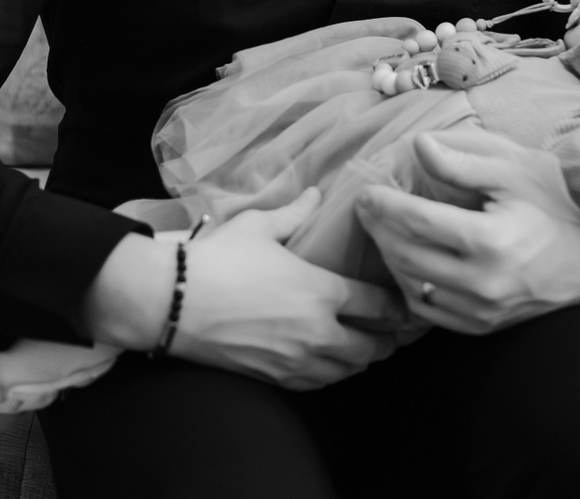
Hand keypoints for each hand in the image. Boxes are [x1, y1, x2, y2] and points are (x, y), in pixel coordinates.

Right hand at [88, 188, 408, 390]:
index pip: (380, 306)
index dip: (400, 306)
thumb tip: (316, 194)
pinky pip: (320, 384)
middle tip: (394, 329)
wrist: (170, 303)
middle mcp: (319, 333)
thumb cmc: (217, 259)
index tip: (408, 303)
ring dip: (362, 358)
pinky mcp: (276, 378)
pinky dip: (332, 374)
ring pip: (350, 371)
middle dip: (389, 339)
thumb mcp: (259, 226)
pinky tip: (330, 363)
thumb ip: (295, 213)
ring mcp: (298, 361)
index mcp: (323, 292)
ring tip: (366, 345)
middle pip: (374, 347)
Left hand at [354, 130, 579, 334]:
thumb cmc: (555, 204)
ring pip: (411, 285)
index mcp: (491, 241)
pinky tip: (407, 262)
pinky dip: (409, 286)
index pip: (415, 221)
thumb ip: (461, 160)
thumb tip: (415, 146)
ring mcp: (483, 311)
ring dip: (389, 256)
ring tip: (384, 230)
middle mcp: (483, 283)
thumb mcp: (513, 170)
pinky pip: (428, 311)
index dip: (383, 204)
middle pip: (405, 254)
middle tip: (367, 207)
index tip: (366, 189)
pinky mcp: (483, 326)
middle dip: (378, 228)